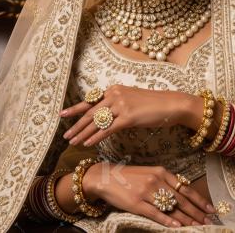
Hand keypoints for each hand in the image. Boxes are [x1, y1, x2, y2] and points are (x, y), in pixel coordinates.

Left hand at [60, 85, 194, 146]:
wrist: (171, 104)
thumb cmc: (153, 104)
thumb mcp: (131, 99)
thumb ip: (117, 104)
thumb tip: (105, 115)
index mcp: (114, 90)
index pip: (90, 101)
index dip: (76, 108)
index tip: (63, 114)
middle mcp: (114, 95)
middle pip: (90, 113)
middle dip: (76, 125)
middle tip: (65, 135)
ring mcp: (121, 106)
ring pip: (97, 122)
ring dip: (83, 134)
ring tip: (73, 142)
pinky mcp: (128, 117)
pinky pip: (107, 129)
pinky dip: (96, 137)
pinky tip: (88, 144)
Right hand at [83, 162, 215, 226]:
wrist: (105, 177)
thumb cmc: (129, 177)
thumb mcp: (150, 173)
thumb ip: (165, 182)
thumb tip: (183, 193)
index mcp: (161, 172)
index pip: (185, 188)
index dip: (199, 200)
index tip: (210, 209)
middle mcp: (156, 180)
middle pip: (181, 199)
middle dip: (196, 212)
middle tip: (208, 221)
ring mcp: (146, 192)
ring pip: (171, 208)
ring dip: (185, 219)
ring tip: (196, 226)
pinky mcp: (137, 203)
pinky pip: (155, 214)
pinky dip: (167, 221)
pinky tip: (177, 227)